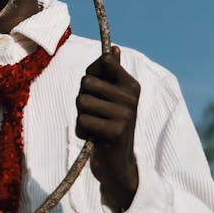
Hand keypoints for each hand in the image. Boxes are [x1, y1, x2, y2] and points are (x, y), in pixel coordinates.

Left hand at [76, 46, 139, 210]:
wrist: (117, 164)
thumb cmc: (109, 125)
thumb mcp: (111, 98)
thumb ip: (111, 73)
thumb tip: (114, 48)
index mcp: (131, 85)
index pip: (104, 61)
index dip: (92, 74)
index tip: (98, 90)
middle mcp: (131, 97)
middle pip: (86, 81)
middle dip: (83, 98)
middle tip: (96, 114)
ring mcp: (125, 114)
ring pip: (82, 101)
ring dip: (81, 116)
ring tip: (95, 126)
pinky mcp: (116, 132)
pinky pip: (82, 121)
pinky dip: (82, 131)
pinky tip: (94, 138)